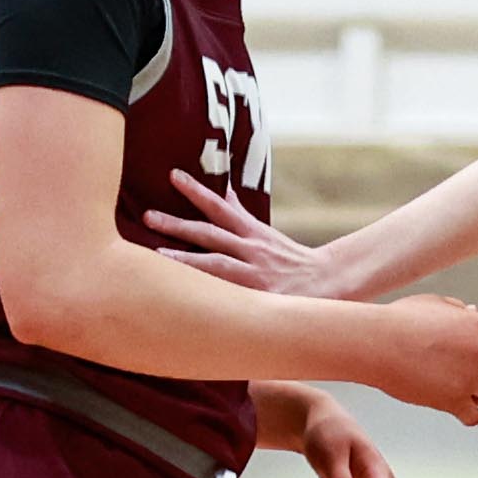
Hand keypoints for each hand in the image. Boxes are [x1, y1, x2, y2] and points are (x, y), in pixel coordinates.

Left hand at [155, 170, 340, 295]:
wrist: (330, 281)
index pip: (221, 207)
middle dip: (178, 224)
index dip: (197, 191)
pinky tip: (184, 302)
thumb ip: (239, 215)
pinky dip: (208, 297)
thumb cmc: (289, 259)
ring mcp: (255, 275)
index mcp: (252, 233)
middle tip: (148, 216)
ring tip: (156, 256)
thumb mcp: (264, 232)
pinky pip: (230, 297)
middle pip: (210, 234)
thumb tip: (220, 190)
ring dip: (185, 260)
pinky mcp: (261, 298)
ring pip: (215, 265)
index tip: (173, 175)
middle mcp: (251, 250)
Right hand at [366, 294, 477, 427]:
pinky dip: (467, 414)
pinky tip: (457, 408)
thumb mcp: (434, 303)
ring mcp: (470, 379)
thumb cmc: (399, 321)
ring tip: (467, 391)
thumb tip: (472, 312)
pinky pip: (474, 417)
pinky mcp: (453, 401)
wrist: (377, 343)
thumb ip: (459, 310)